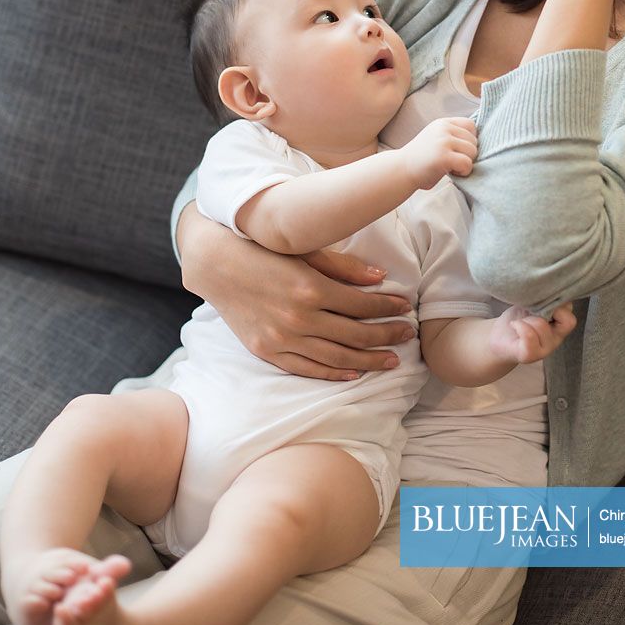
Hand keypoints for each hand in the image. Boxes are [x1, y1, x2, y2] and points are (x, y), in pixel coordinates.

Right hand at [177, 203, 414, 379]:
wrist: (216, 266)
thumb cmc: (263, 251)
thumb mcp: (304, 250)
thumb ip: (343, 266)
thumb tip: (381, 276)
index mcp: (310, 288)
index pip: (361, 304)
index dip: (387, 307)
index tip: (406, 307)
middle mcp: (298, 318)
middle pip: (354, 334)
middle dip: (386, 335)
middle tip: (408, 335)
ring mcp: (282, 339)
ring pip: (336, 358)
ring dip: (368, 360)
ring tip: (392, 360)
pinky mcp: (268, 352)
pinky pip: (307, 369)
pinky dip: (333, 374)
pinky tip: (354, 373)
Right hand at [401, 117, 477, 189]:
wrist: (401, 170)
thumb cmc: (422, 159)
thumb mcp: (436, 138)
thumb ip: (453, 136)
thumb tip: (479, 142)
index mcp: (443, 123)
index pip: (471, 125)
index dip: (469, 140)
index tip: (459, 150)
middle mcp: (444, 129)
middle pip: (474, 140)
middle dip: (468, 154)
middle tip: (453, 162)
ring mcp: (443, 141)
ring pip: (473, 152)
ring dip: (466, 163)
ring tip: (451, 167)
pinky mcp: (444, 157)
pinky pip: (467, 163)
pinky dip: (464, 172)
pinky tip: (452, 172)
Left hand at [488, 302, 576, 363]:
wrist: (498, 337)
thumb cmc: (518, 317)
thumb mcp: (534, 304)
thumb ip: (547, 298)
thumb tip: (551, 284)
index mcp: (558, 327)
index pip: (571, 316)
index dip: (560, 304)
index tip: (543, 301)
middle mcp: (555, 340)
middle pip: (567, 321)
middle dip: (547, 309)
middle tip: (532, 310)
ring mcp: (544, 350)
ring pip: (543, 325)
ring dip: (529, 318)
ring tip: (521, 319)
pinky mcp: (528, 355)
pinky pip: (529, 335)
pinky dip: (519, 326)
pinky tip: (514, 325)